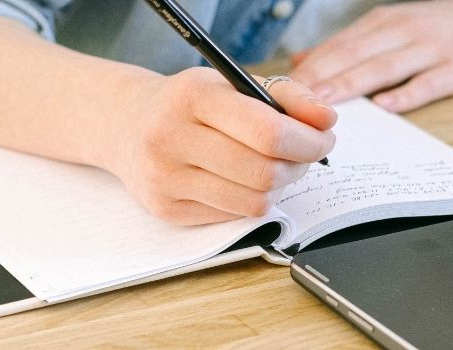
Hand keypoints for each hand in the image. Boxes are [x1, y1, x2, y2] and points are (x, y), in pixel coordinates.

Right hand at [100, 68, 335, 225]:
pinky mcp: (165, 209)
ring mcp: (164, 178)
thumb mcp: (232, 84)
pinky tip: (242, 181)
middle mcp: (171, 137)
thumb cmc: (190, 104)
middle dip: (299, 166)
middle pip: (264, 172)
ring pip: (253, 201)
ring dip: (278, 187)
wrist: (126, 125)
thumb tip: (326, 120)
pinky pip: (233, 216)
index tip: (324, 138)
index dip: (308, 141)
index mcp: (192, 96)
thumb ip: (287, 96)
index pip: (267, 131)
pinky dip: (250, 200)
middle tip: (305, 156)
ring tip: (275, 168)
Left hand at [289, 0, 452, 111]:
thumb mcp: (395, 25)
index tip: (279, 90)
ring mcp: (433, 49)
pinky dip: (407, 94)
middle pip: (354, 55)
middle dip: (319, 78)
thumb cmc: (446, 24)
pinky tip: (386, 107)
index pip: (338, 46)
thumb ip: (350, 44)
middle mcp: (404, 31)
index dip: (308, 68)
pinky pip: (429, 82)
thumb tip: (301, 60)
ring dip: (352, 85)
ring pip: (384, 67)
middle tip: (289, 101)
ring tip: (324, 104)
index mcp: (385, 23)